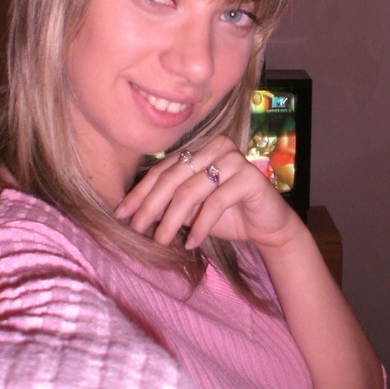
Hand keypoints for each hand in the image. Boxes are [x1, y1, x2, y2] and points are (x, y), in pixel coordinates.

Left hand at [114, 135, 300, 250]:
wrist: (267, 225)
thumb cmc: (226, 214)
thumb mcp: (191, 207)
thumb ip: (167, 201)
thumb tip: (129, 211)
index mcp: (200, 147)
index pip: (163, 169)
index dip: (140, 192)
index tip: (122, 214)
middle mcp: (216, 146)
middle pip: (173, 177)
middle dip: (151, 206)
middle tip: (137, 230)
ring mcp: (234, 159)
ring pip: (190, 191)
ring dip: (171, 220)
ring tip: (161, 241)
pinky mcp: (249, 177)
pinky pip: (215, 202)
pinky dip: (200, 225)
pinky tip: (191, 243)